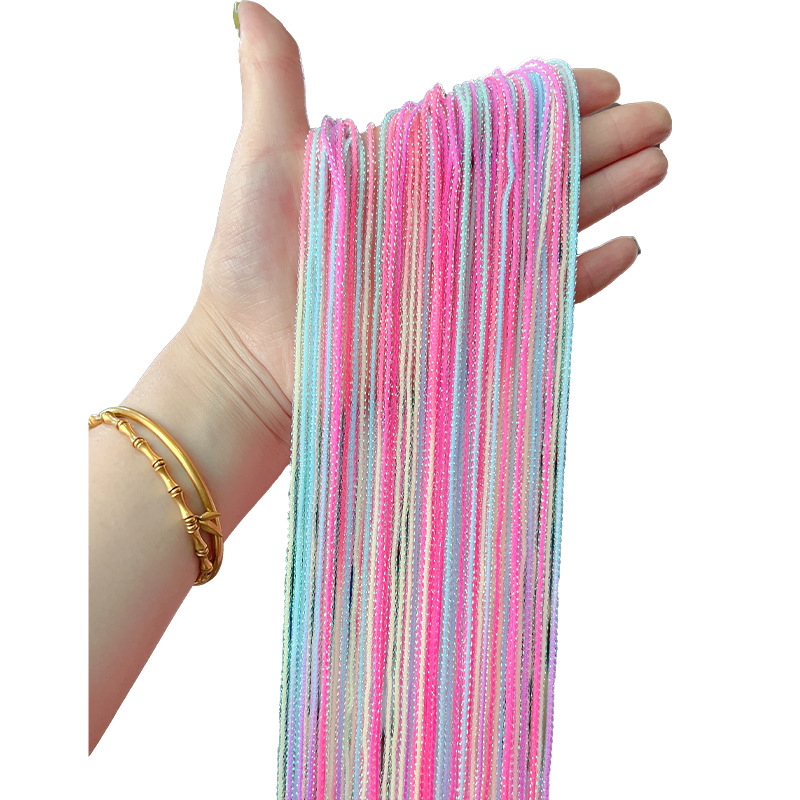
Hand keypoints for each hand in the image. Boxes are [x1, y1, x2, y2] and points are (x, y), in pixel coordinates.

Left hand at [182, 0, 671, 488]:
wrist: (249, 360)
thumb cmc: (249, 263)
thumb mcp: (266, 160)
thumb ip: (275, 82)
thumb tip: (248, 3)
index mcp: (412, 171)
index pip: (498, 125)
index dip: (551, 102)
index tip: (602, 80)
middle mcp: (446, 218)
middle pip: (540, 171)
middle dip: (602, 142)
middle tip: (659, 117)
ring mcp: (464, 274)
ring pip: (552, 226)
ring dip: (607, 196)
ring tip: (657, 164)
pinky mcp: (472, 326)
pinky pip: (543, 297)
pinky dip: (586, 277)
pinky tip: (628, 247)